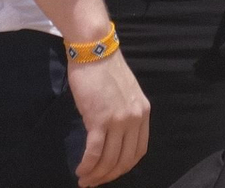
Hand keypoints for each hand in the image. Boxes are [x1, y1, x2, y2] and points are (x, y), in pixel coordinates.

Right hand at [68, 50, 149, 186]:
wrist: (94, 50)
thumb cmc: (105, 69)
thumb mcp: (125, 93)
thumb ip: (124, 114)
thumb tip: (113, 136)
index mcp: (143, 113)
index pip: (138, 151)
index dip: (124, 167)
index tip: (111, 173)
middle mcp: (134, 119)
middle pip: (124, 160)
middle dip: (109, 176)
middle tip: (94, 182)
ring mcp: (118, 120)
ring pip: (109, 159)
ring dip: (96, 175)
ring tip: (84, 180)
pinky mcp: (99, 119)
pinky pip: (94, 151)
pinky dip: (87, 165)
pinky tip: (80, 170)